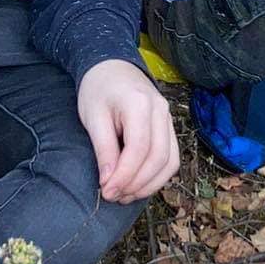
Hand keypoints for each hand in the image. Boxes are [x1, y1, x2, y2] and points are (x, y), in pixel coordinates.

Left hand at [77, 60, 179, 203]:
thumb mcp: (93, 117)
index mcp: (140, 104)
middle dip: (136, 184)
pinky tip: (137, 185)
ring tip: (124, 195)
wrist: (111, 67)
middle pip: (158, 158)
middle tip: (114, 196)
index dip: (124, 175)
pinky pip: (171, 158)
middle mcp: (161, 111)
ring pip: (170, 161)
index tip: (106, 191)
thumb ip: (103, 148)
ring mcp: (168, 118)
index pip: (139, 149)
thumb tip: (108, 182)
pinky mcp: (168, 127)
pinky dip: (157, 176)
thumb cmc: (98, 90)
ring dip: (149, 184)